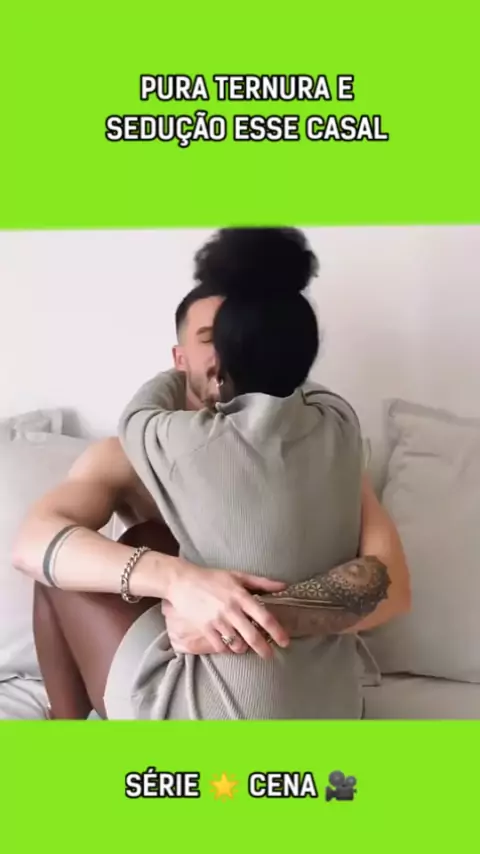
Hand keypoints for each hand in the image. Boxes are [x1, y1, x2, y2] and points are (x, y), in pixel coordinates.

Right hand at [166, 564, 289, 658]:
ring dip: (244, 649)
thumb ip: (262, 582)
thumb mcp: (238, 575)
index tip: (284, 641)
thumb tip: (284, 585)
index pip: (264, 617)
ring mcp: (217, 620)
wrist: (183, 581)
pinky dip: (227, 649)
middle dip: (264, 649)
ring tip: (246, 648)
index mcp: (241, 596)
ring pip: (237, 643)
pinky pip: (220, 646)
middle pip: (252, 635)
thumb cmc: (212, 577)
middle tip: (269, 655)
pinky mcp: (205, 628)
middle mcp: (231, 610)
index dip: (277, 631)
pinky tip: (229, 646)